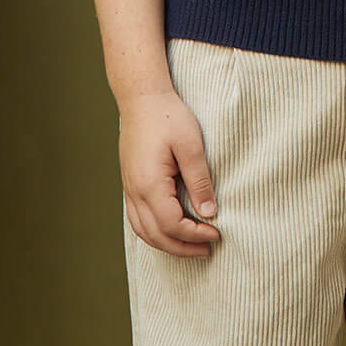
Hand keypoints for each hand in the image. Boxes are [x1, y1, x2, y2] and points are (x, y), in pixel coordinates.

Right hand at [118, 89, 219, 258]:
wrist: (141, 97)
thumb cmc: (168, 116)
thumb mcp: (191, 145)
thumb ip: (200, 181)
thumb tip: (209, 214)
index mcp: (149, 183)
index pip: (172, 225)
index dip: (195, 234)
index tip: (216, 233)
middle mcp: (134, 191)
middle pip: (156, 235)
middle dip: (182, 247)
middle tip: (208, 248)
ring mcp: (128, 188)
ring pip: (143, 231)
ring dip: (167, 244)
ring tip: (191, 245)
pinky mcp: (129, 184)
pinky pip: (137, 219)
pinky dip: (154, 232)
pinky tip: (171, 229)